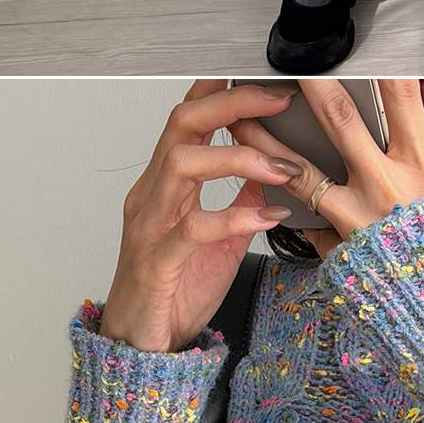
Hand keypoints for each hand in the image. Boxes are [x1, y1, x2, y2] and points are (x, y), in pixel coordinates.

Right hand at [99, 79, 296, 350]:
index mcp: (167, 184)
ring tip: (281, 166)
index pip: (188, 117)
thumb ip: (240, 199)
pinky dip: (233, 216)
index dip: (221, 88)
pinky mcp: (156, 263)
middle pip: (181, 124)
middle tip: (277, 98)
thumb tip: (272, 167)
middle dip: (232, 103)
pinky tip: (266, 218)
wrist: (142, 348)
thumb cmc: (175, 291)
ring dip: (237, 156)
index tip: (265, 74)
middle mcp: (152, 195)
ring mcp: (149, 226)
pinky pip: (191, 228)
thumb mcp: (220, 236)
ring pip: (181, 164)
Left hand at [236, 75, 423, 256]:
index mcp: (423, 163)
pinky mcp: (339, 243)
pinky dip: (282, 197)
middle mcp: (388, 183)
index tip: (357, 38)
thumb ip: (417, 155)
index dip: (377, 60)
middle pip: (340, 119)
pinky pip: (304, 215)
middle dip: (308, 82)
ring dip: (265, 139)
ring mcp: (359, 214)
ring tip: (242, 117)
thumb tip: (400, 117)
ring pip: (299, 166)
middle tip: (285, 57)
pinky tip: (259, 179)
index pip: (401, 96)